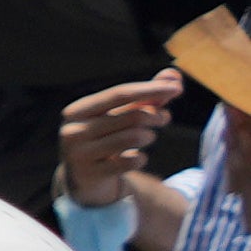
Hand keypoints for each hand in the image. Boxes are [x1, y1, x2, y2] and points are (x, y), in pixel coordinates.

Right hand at [67, 78, 172, 203]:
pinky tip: (137, 158)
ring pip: (134, 137)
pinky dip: (141, 159)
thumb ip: (147, 94)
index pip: (120, 94)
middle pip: (132, 116)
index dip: (151, 90)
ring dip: (150, 136)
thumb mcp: (121, 114)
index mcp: (77, 110)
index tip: (177, 89)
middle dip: (156, 115)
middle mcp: (74, 131)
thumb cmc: (105, 136)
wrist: (83, 176)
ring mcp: (80, 154)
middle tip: (164, 118)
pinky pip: (130, 162)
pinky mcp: (91, 174)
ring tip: (149, 136)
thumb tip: (173, 74)